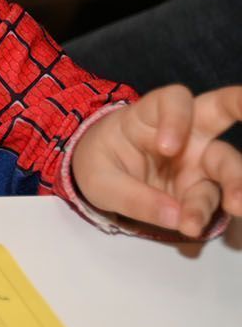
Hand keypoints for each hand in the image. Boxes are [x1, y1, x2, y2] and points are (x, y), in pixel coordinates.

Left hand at [69, 85, 241, 237]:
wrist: (99, 179)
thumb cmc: (101, 163)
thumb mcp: (99, 180)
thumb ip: (132, 196)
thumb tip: (174, 217)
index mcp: (151, 115)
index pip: (174, 100)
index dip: (177, 118)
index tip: (166, 147)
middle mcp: (185, 133)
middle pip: (220, 111)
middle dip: (240, 105)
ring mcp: (198, 161)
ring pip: (226, 164)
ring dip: (234, 184)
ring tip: (236, 206)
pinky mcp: (202, 189)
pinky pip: (214, 199)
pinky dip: (208, 214)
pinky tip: (195, 226)